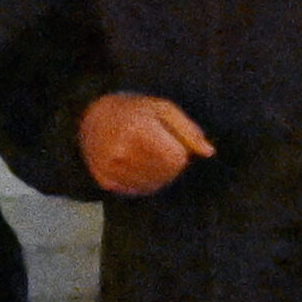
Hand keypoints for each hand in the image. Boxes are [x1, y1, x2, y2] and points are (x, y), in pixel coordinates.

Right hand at [78, 92, 215, 196]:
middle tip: (159, 148)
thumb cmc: (134, 111)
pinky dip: (143, 181)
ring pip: (153, 185)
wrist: (92, 118)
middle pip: (166, 174)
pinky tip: (137, 165)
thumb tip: (209, 152)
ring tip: (148, 155)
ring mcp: (110, 168)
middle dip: (170, 164)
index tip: (170, 141)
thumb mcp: (163, 109)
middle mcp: (120, 151)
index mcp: (137, 130)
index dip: (180, 151)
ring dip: (158, 174)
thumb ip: (187, 130)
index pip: (176, 159)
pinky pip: (138, 191)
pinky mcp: (104, 181)